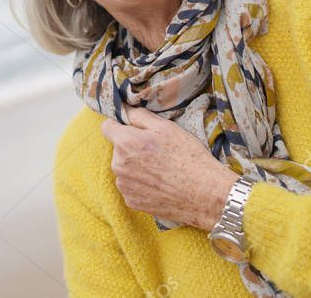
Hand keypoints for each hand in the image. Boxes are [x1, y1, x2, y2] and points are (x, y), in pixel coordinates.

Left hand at [100, 106, 237, 229]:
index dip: (120, 124)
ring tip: (161, 169)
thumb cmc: (187, 156)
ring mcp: (124, 186)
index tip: (133, 128)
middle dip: (132, 147)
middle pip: (118, 149)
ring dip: (136, 166)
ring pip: (124, 168)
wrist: (203, 193)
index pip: (107, 127)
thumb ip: (138, 115)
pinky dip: (141, 184)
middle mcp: (118, 165)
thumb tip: (123, 109)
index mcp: (125, 143)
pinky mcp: (132, 202)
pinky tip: (160, 184)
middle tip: (157, 151)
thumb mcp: (165, 127)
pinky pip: (131, 186)